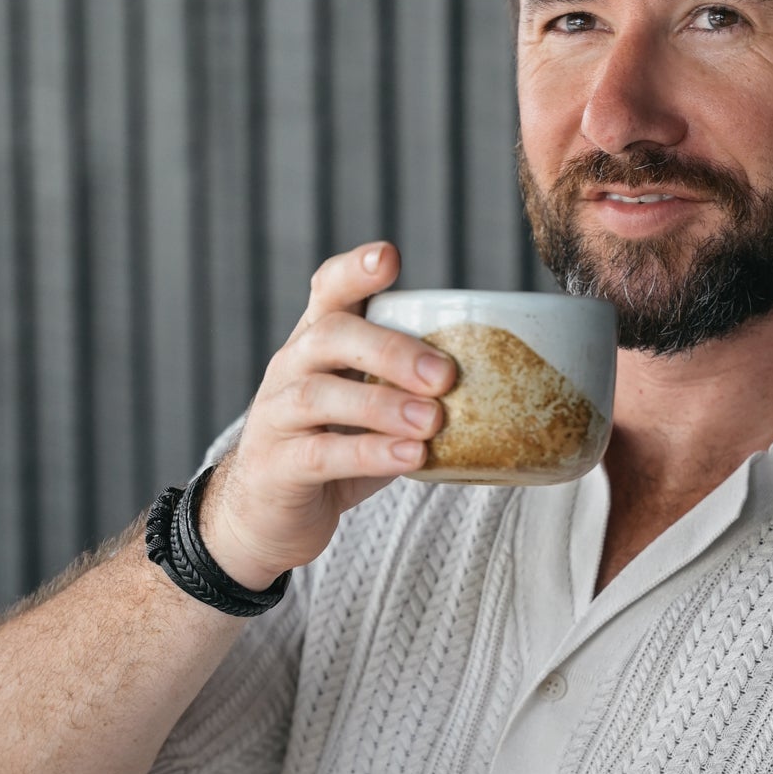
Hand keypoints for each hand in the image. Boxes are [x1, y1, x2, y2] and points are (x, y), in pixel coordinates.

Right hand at [200, 243, 455, 589]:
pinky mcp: (277, 467)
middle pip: (329, 335)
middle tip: (444, 374)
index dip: (354, 270)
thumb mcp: (373, 406)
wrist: (270, 516)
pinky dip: (369, 453)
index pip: (328, 290)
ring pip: (318, 395)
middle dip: (389, 348)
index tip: (388, 257)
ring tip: (432, 420)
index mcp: (318, 343)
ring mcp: (276, 417)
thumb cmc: (336, 449)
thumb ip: (414, 385)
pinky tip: (410, 457)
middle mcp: (291, 368)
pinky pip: (320, 454)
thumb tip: (502, 377)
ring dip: (381, 404)